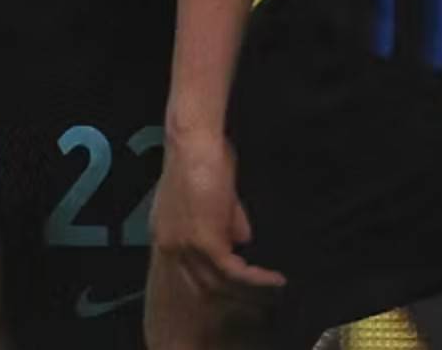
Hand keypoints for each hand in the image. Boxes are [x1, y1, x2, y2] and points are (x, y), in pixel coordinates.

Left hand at [145, 128, 283, 349]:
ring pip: (217, 284)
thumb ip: (225, 220)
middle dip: (230, 298)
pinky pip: (231, 272)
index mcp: (168, 236)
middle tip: (259, 299)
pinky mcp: (202, 241)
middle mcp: (170, 246)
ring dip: (248, 291)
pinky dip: (255, 279)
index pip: (185, 275)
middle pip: (200, 287)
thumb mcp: (215, 197)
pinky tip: (273, 280)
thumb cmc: (206, 159)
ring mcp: (183, 246)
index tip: (234, 295)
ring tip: (273, 289)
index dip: (210, 286)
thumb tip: (242, 240)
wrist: (196, 141)